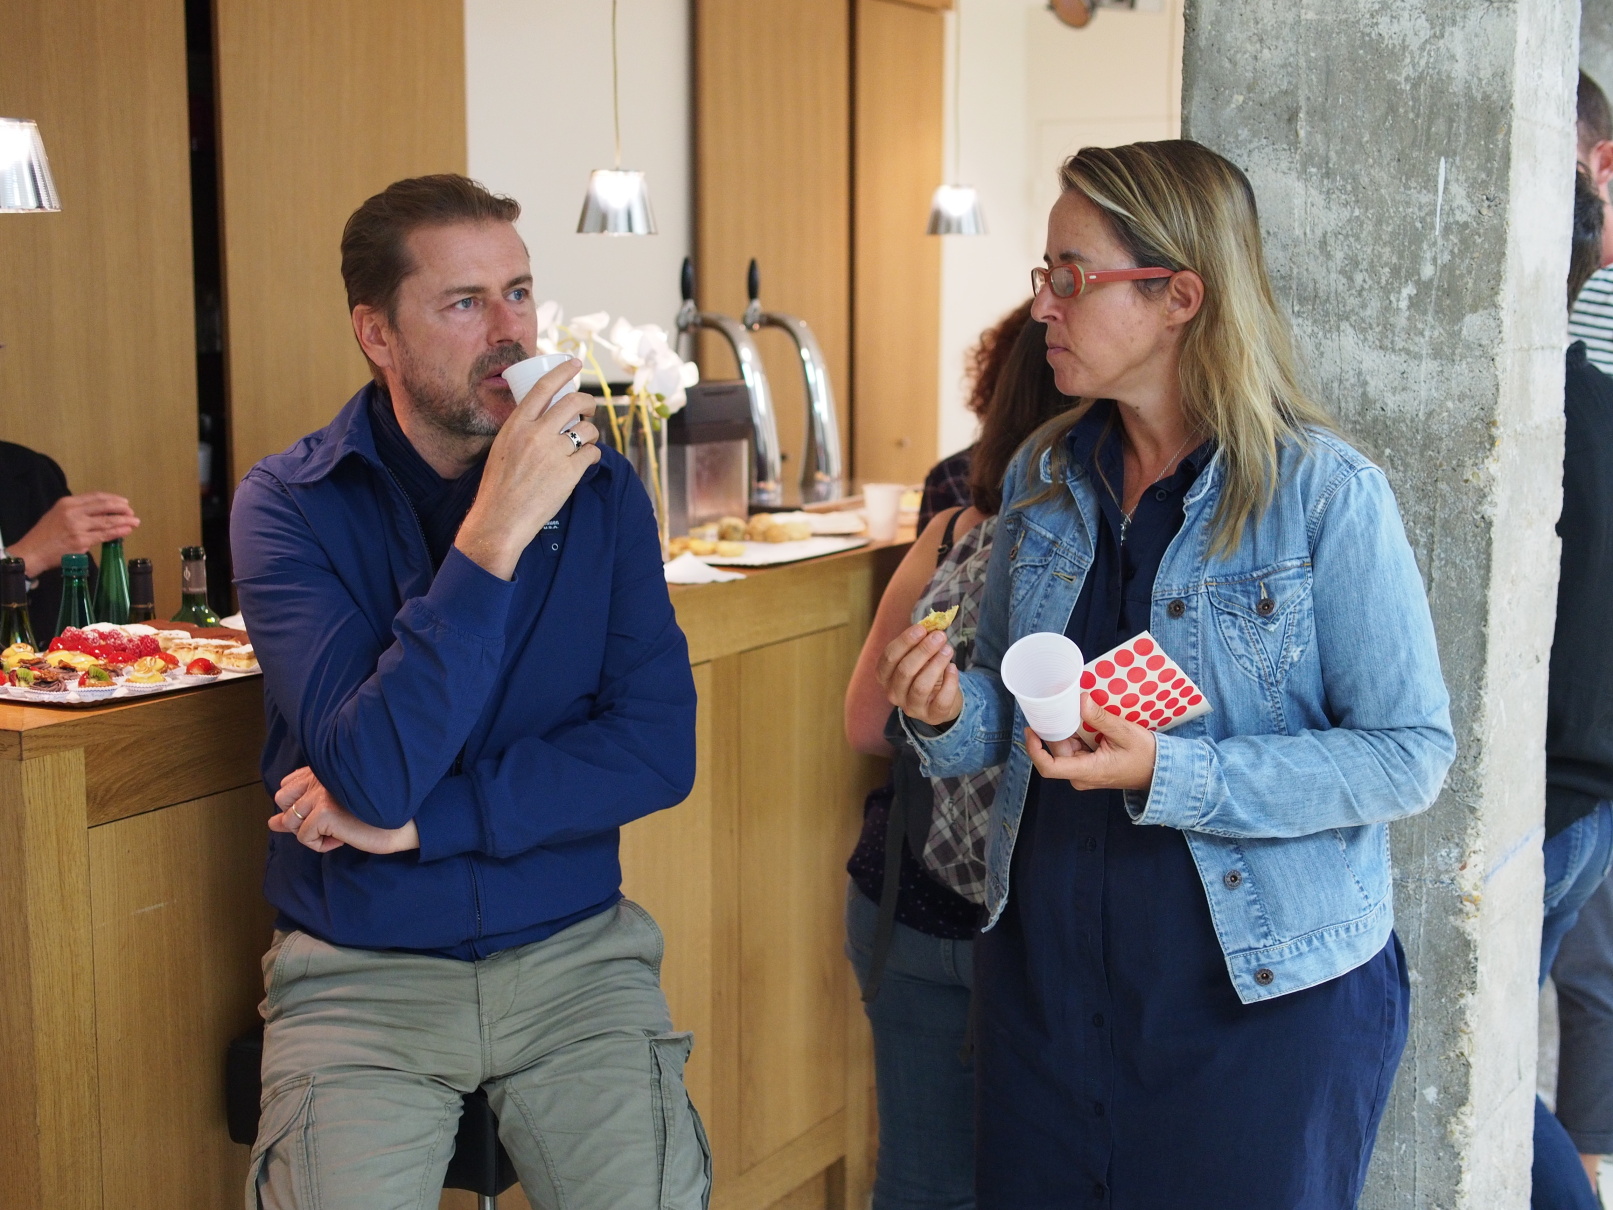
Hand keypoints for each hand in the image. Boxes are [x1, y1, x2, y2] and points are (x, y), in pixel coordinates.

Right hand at [7, 493, 139, 577]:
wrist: (32, 552)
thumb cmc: (45, 535)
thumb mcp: (57, 515)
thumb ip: (77, 511)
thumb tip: (100, 512)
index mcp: (67, 503)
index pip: (95, 497)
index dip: (112, 499)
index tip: (124, 502)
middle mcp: (73, 512)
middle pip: (104, 507)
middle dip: (121, 509)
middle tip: (132, 512)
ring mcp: (78, 526)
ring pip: (107, 521)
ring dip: (124, 521)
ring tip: (135, 522)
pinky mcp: (81, 541)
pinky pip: (104, 535)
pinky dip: (118, 532)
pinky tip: (126, 531)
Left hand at [268, 766, 419, 854]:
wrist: (400, 824)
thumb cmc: (371, 817)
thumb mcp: (331, 813)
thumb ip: (300, 813)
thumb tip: (271, 824)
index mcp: (322, 770)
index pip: (287, 786)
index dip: (299, 806)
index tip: (325, 812)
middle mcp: (319, 777)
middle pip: (283, 802)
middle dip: (300, 819)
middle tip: (329, 822)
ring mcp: (320, 794)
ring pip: (292, 823)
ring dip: (314, 833)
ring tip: (340, 829)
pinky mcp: (323, 812)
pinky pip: (304, 837)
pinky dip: (322, 844)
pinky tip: (343, 837)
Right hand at [455, 359, 599, 578]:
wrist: (500, 519)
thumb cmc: (498, 487)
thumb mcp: (502, 448)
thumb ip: (522, 431)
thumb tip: (544, 419)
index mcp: (516, 425)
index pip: (543, 387)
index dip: (563, 371)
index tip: (575, 363)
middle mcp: (536, 434)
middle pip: (573, 402)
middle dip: (588, 401)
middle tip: (590, 407)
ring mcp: (554, 452)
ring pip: (587, 429)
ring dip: (592, 433)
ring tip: (587, 441)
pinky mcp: (569, 472)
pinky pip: (592, 453)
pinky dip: (593, 455)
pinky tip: (585, 461)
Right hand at [875, 624, 962, 726]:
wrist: (942, 697)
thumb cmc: (926, 671)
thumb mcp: (920, 656)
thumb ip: (921, 641)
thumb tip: (932, 625)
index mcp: (885, 676)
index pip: (889, 658)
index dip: (905, 642)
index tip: (922, 628)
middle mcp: (894, 694)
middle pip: (904, 671)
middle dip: (923, 650)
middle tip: (939, 636)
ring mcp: (912, 708)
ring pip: (921, 686)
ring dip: (936, 664)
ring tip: (948, 649)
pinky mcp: (931, 716)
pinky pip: (941, 701)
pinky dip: (949, 682)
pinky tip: (953, 668)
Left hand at [1024, 693, 1156, 791]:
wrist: (1160, 771)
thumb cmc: (1146, 755)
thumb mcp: (1125, 733)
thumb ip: (1100, 718)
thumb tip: (1080, 700)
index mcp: (1087, 772)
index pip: (1050, 767)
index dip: (1034, 749)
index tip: (1031, 729)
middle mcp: (1081, 776)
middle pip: (1056, 751)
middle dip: (1054, 729)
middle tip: (1056, 704)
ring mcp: (1084, 773)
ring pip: (1064, 748)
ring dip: (1066, 729)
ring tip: (1071, 707)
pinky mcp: (1088, 766)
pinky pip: (1074, 749)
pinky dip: (1075, 733)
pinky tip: (1080, 718)